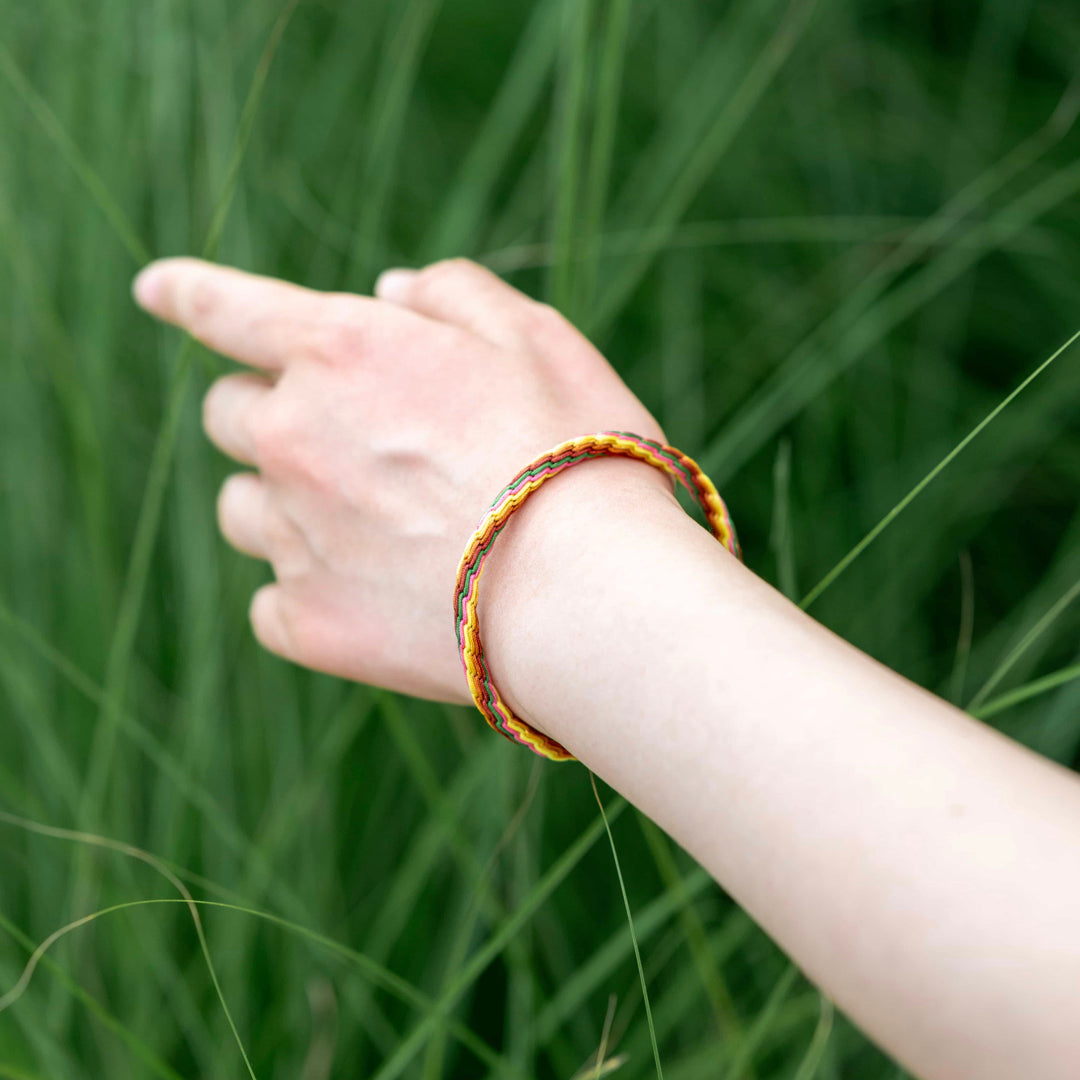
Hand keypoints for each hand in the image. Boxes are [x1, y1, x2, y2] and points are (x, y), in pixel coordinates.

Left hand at [132, 257, 667, 702]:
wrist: (588, 594)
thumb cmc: (576, 453)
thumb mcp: (537, 337)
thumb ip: (454, 294)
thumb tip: (390, 287)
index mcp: (342, 351)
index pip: (227, 308)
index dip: (187, 292)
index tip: (156, 290)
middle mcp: (294, 438)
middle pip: (228, 415)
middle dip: (269, 413)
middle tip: (342, 437)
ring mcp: (294, 537)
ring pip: (240, 509)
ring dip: (278, 502)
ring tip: (362, 523)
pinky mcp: (310, 625)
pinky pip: (270, 601)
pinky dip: (303, 591)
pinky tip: (365, 595)